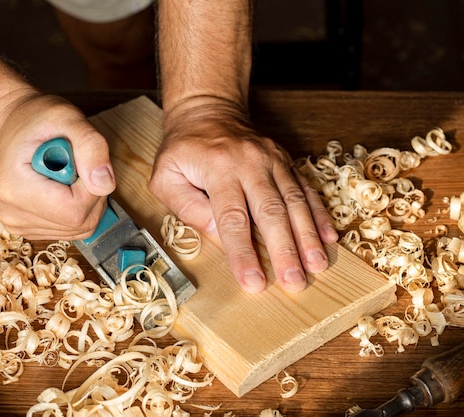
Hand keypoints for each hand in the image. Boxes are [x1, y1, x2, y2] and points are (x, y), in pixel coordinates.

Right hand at [0, 94, 115, 239]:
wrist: (11, 125)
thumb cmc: (36, 118)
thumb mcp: (68, 117)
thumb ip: (92, 146)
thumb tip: (105, 184)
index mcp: (14, 188)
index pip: (74, 211)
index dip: (92, 188)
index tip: (82, 162)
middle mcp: (11, 214)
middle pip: (79, 222)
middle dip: (92, 194)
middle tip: (76, 164)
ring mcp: (18, 226)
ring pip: (79, 228)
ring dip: (87, 201)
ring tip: (68, 172)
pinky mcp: (28, 230)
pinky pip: (71, 230)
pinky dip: (78, 209)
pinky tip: (64, 187)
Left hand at [150, 100, 338, 292]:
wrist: (207, 111)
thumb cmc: (182, 150)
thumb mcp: (165, 177)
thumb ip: (187, 207)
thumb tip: (218, 232)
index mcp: (217, 168)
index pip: (232, 218)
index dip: (243, 252)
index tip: (253, 282)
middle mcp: (250, 162)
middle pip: (271, 211)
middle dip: (285, 250)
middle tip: (294, 282)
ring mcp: (271, 159)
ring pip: (294, 200)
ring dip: (307, 236)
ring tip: (317, 265)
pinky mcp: (284, 160)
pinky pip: (305, 188)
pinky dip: (318, 214)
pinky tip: (327, 237)